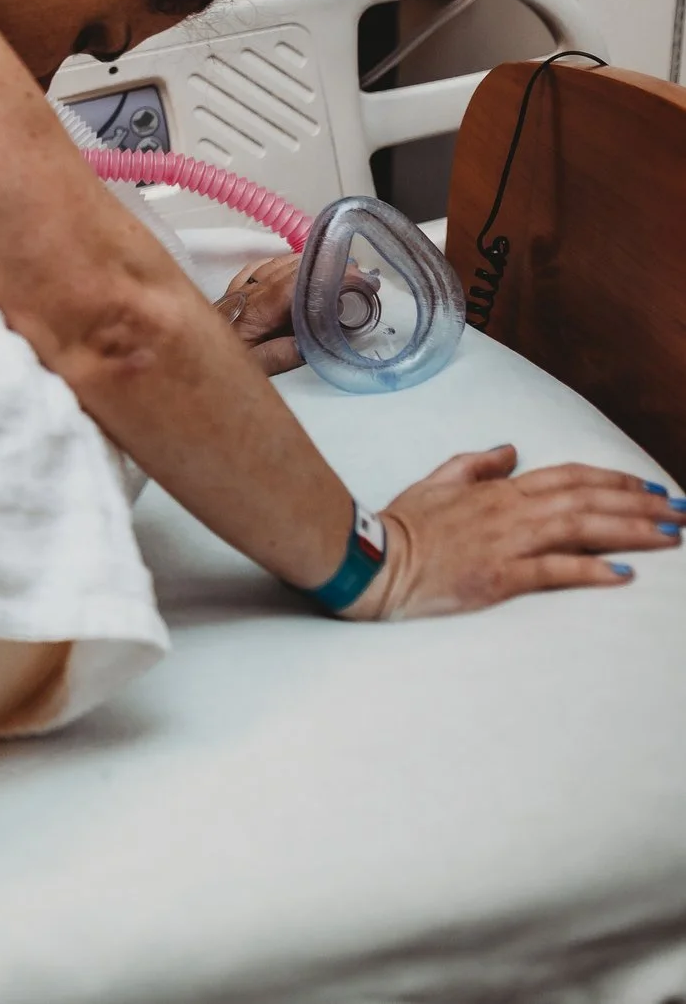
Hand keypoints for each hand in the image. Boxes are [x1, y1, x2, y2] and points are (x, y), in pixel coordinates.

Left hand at [212, 251, 378, 376]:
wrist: (184, 355)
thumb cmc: (217, 366)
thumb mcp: (253, 370)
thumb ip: (281, 355)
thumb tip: (310, 343)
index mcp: (254, 310)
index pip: (297, 283)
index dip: (329, 275)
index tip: (359, 278)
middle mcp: (246, 293)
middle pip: (291, 269)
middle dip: (328, 267)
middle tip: (361, 275)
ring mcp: (239, 289)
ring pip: (276, 263)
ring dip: (308, 262)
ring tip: (338, 267)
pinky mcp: (233, 290)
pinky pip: (259, 267)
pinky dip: (283, 262)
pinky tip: (297, 264)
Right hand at [347, 446, 681, 618]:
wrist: (372, 559)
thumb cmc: (401, 525)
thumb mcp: (436, 482)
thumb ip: (475, 464)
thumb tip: (509, 449)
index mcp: (498, 490)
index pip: (568, 477)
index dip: (613, 479)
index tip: (649, 486)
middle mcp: (510, 512)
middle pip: (587, 501)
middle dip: (641, 505)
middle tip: (681, 511)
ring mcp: (506, 544)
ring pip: (581, 529)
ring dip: (631, 530)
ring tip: (671, 535)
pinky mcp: (499, 577)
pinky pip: (554, 570)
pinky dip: (591, 569)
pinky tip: (623, 573)